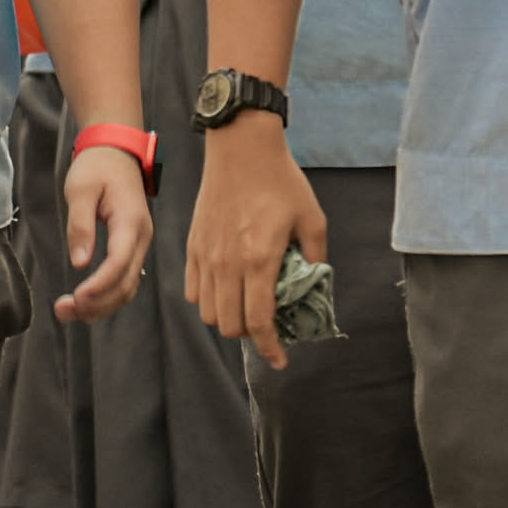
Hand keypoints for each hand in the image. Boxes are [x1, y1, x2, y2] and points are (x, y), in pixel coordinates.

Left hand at [52, 144, 152, 322]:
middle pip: (126, 283)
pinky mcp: (131, 248)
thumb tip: (80, 262)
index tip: (77, 298)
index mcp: (130, 222)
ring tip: (68, 312)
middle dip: (97, 303)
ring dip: (101, 305)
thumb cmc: (96, 167)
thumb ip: (80, 225)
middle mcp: (141, 238)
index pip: (119, 263)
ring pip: (127, 287)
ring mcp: (139, 244)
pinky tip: (85, 303)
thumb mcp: (80, 189)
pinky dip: (106, 296)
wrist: (116, 152)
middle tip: (63, 311)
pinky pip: (125, 280)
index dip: (100, 285)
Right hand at [184, 118, 329, 367]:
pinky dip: (207, 300)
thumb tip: (313, 285)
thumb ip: (315, 258)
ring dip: (227, 319)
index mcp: (260, 259)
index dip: (270, 349)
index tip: (280, 360)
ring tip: (245, 308)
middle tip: (267, 326)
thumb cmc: (281, 181)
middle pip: (229, 325)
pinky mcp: (193, 245)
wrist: (241, 147)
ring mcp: (206, 255)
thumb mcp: (313, 219)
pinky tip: (225, 290)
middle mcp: (228, 263)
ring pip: (207, 312)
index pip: (259, 322)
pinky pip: (192, 290)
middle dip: (250, 335)